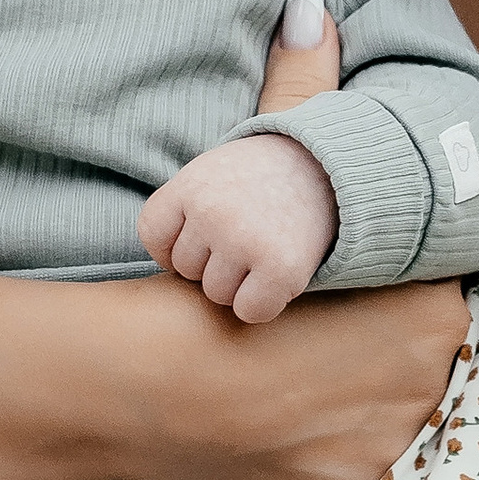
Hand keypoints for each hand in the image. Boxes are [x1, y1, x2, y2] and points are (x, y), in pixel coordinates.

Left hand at [139, 137, 339, 322]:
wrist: (325, 168)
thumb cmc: (259, 180)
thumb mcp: (210, 173)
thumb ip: (180, 211)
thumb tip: (164, 272)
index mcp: (191, 185)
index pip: (153, 236)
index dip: (175, 243)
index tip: (203, 233)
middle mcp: (214, 213)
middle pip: (186, 270)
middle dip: (213, 260)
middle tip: (246, 232)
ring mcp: (246, 242)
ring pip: (216, 294)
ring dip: (238, 283)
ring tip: (262, 249)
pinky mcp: (280, 269)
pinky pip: (250, 311)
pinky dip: (262, 303)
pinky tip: (275, 275)